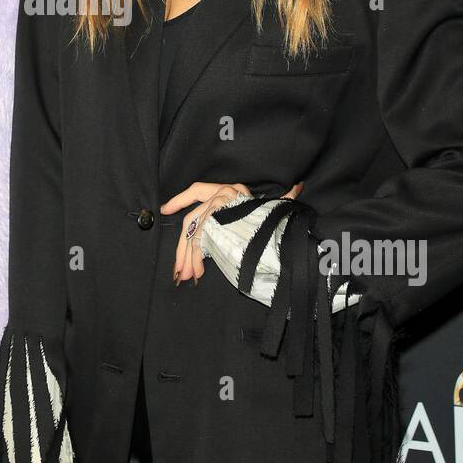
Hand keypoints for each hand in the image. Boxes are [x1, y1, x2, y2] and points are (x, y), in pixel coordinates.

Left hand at [161, 181, 303, 285]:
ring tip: (186, 276)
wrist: (284, 236)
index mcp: (234, 191)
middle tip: (178, 270)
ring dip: (187, 256)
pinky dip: (196, 256)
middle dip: (182, 247)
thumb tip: (296, 187)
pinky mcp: (217, 216)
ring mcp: (220, 203)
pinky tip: (197, 271)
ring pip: (193, 230)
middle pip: (192, 218)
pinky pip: (199, 238)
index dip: (181, 199)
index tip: (166, 209)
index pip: (199, 190)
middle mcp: (225, 193)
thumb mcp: (274, 212)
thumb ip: (282, 199)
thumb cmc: (279, 226)